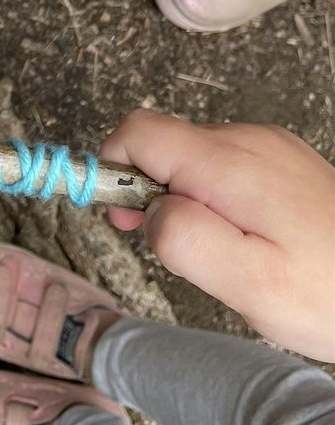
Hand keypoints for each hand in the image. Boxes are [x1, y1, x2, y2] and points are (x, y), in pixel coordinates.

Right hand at [104, 111, 334, 360]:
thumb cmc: (331, 294)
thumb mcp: (250, 285)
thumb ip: (184, 240)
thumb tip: (145, 209)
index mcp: (230, 164)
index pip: (137, 131)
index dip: (112, 169)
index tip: (121, 217)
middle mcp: (247, 140)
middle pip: (162, 144)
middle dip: (149, 193)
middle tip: (178, 253)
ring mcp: (269, 147)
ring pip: (192, 158)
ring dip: (184, 200)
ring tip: (222, 255)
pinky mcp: (282, 162)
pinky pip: (224, 167)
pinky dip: (214, 200)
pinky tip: (245, 242)